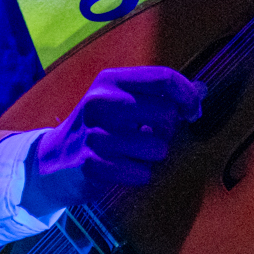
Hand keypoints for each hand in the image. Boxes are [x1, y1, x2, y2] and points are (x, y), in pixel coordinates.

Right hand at [25, 66, 205, 212]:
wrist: (52, 161)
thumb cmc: (97, 127)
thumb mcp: (118, 100)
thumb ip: (157, 94)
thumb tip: (201, 91)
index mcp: (109, 80)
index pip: (163, 78)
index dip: (187, 95)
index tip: (193, 110)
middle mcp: (100, 102)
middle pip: (166, 114)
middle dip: (167, 131)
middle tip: (152, 135)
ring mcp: (95, 135)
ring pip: (157, 148)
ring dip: (151, 155)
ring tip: (130, 153)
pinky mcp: (93, 165)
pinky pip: (142, 173)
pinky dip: (138, 174)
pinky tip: (120, 168)